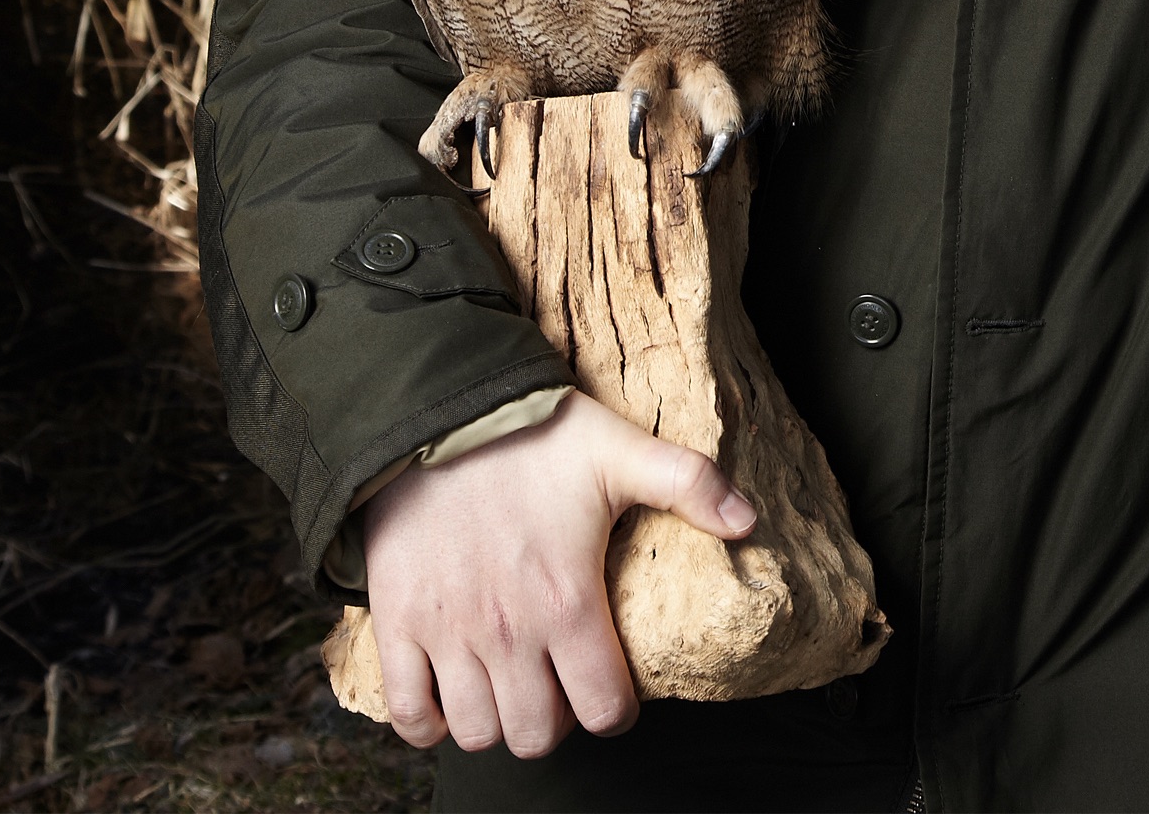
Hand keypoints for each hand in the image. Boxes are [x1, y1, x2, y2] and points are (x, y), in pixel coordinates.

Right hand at [362, 390, 753, 757]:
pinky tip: (452, 694)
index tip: (612, 692)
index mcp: (567, 600)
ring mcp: (449, 635)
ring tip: (511, 685)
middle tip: (559, 686)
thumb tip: (749, 520)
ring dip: (497, 722)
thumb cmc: (533, 434)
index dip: (615, 711)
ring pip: (477, 733)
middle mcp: (507, 632)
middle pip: (535, 735)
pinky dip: (429, 721)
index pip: (602, 709)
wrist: (438, 413)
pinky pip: (409, 715)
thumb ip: (691, 484)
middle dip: (554, 721)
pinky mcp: (399, 626)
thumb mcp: (621, 451)